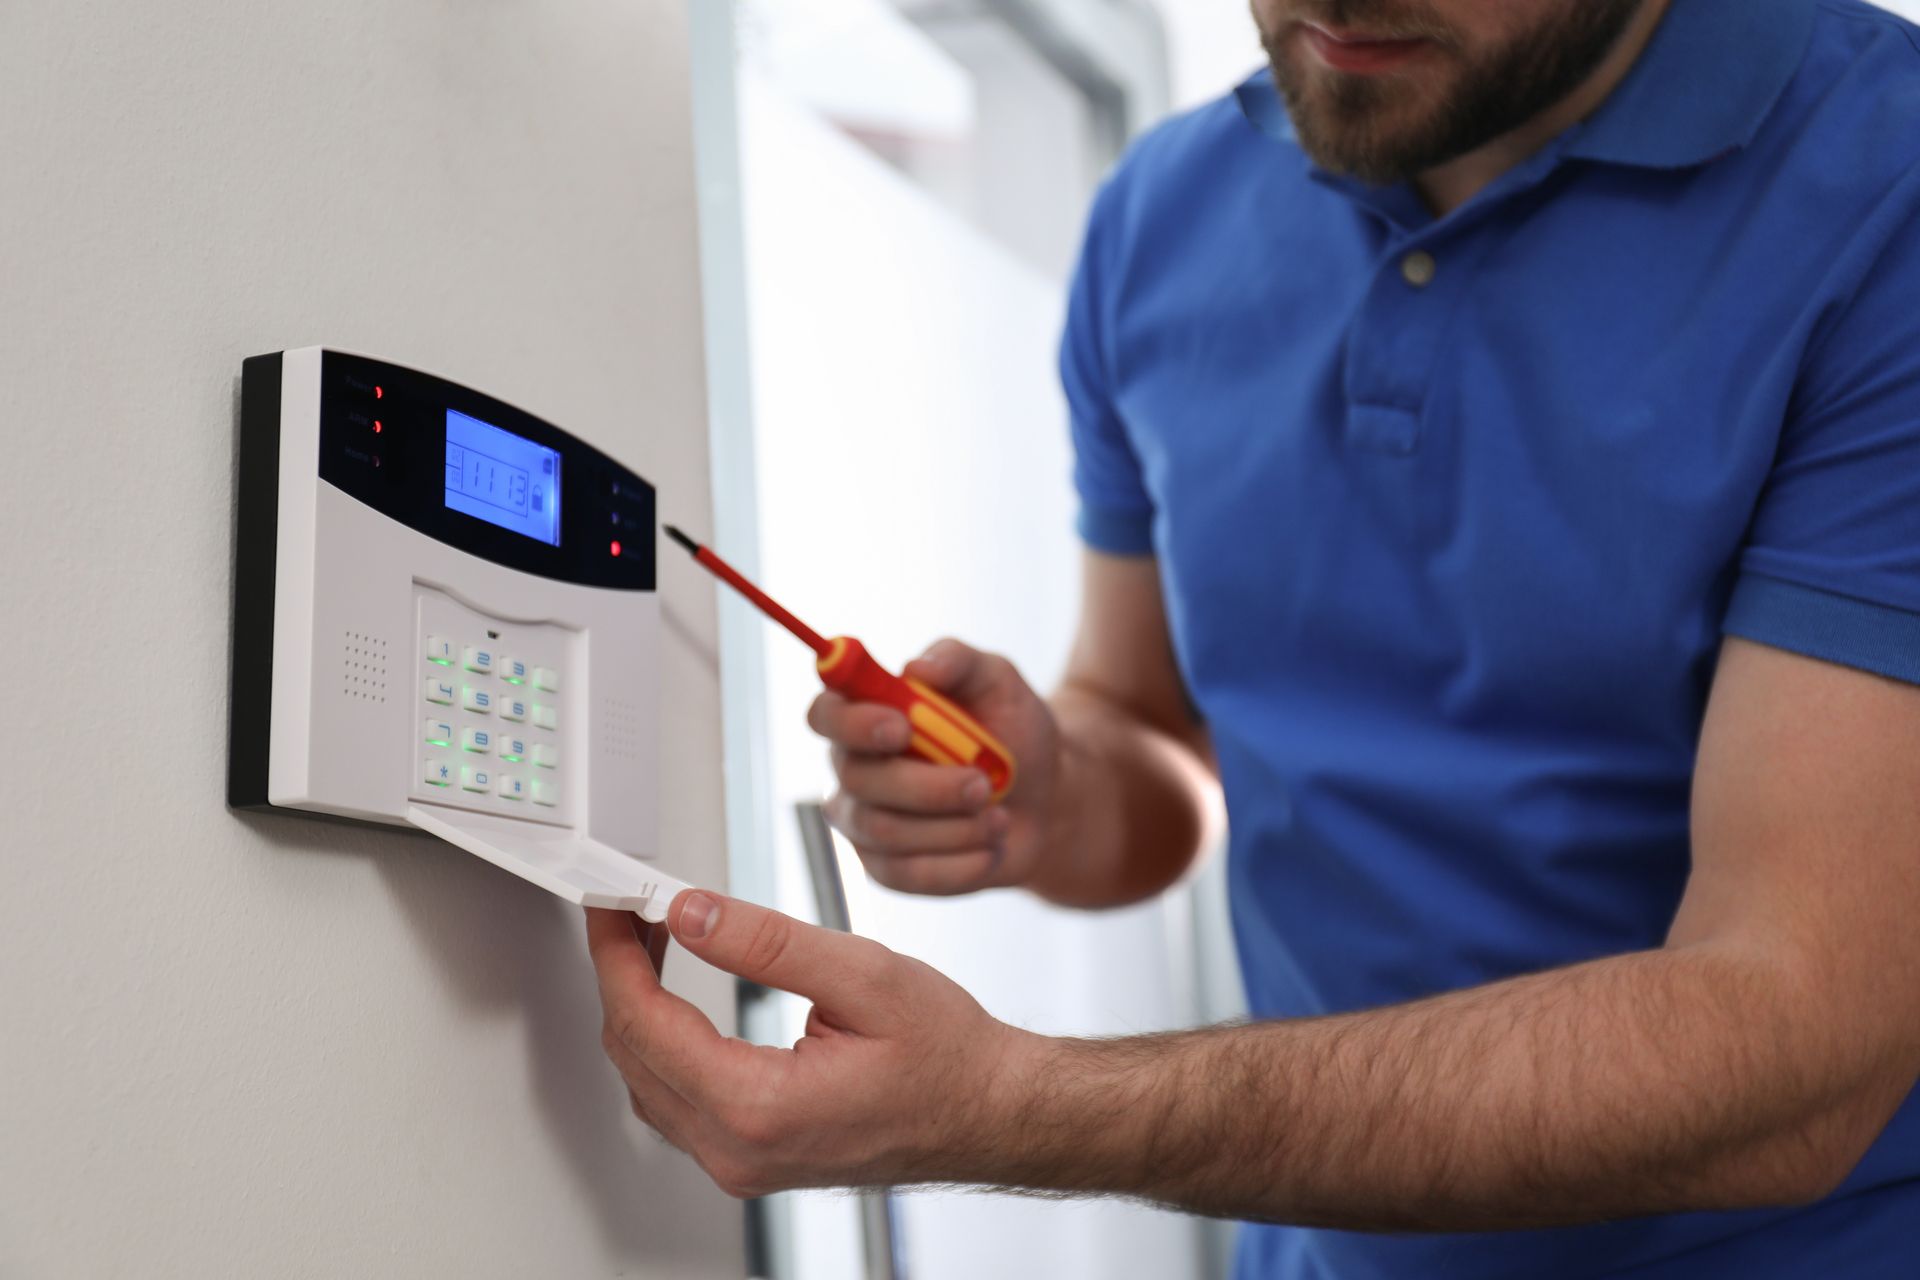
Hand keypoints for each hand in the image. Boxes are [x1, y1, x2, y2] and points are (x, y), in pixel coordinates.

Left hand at [586, 890, 1038, 1196]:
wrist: (991, 1112)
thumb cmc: (948, 1056)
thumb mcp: (863, 974)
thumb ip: (768, 942)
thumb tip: (692, 913)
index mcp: (757, 1107)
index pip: (645, 1023)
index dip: (617, 954)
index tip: (613, 906)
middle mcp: (737, 1150)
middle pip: (633, 1055)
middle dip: (622, 975)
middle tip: (632, 912)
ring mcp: (741, 1163)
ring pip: (646, 1084)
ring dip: (639, 1010)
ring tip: (652, 943)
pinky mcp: (752, 1159)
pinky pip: (675, 1104)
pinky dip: (664, 1045)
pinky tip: (678, 1000)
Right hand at [809, 638, 1060, 894]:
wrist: (1043, 795)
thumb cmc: (1010, 728)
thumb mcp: (997, 681)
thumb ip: (958, 661)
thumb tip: (918, 667)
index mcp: (866, 713)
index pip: (826, 714)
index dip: (852, 723)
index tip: (902, 728)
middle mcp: (854, 769)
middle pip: (857, 781)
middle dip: (925, 786)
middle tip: (980, 783)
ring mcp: (865, 824)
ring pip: (885, 832)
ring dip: (952, 827)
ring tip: (999, 816)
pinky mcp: (889, 870)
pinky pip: (910, 875)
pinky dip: (961, 864)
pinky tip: (993, 847)